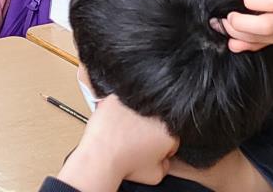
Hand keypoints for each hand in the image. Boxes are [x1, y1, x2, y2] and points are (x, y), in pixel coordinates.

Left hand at [55, 95, 177, 191]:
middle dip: (149, 130)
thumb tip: (164, 160)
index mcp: (167, 130)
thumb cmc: (126, 165)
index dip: (161, 146)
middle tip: (137, 141)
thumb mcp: (155, 175)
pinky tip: (115, 122)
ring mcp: (135, 102)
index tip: (153, 148)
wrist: (102, 156)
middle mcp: (154, 112)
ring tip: (124, 133)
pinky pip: (121, 102)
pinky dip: (119, 110)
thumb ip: (165, 165)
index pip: (170, 137)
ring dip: (135, 118)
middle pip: (156, 121)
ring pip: (139, 110)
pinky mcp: (117, 97)